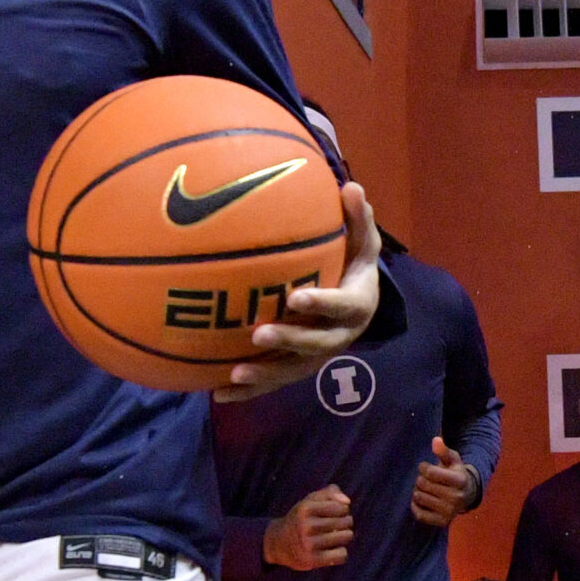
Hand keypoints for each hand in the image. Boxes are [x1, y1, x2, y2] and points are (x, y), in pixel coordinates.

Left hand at [217, 183, 381, 400]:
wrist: (361, 305)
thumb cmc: (355, 266)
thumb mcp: (363, 242)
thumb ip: (358, 219)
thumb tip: (351, 187)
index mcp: (356, 306)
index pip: (340, 307)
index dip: (321, 304)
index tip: (296, 298)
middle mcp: (338, 337)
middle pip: (314, 345)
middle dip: (287, 342)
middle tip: (258, 334)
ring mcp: (317, 357)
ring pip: (291, 370)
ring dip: (264, 375)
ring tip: (234, 374)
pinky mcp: (297, 368)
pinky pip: (273, 381)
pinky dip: (247, 390)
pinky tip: (216, 392)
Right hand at [264, 486, 352, 570]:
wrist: (278, 543)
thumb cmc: (300, 519)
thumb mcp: (310, 501)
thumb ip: (329, 493)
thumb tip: (347, 501)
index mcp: (306, 508)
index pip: (342, 507)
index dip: (343, 510)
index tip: (335, 514)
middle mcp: (306, 526)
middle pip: (346, 522)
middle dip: (345, 523)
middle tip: (336, 526)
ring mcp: (309, 544)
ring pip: (346, 537)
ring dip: (344, 537)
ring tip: (335, 537)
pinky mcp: (312, 560)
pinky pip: (342, 555)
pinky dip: (341, 553)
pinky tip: (332, 550)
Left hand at [409, 437, 478, 527]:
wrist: (466, 495)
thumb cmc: (455, 473)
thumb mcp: (452, 460)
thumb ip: (443, 451)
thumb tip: (436, 440)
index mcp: (460, 480)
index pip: (430, 472)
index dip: (423, 467)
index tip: (424, 467)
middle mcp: (456, 497)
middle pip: (423, 484)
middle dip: (420, 479)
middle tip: (425, 479)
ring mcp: (450, 511)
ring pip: (419, 497)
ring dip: (417, 491)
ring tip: (425, 488)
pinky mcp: (442, 522)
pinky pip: (419, 514)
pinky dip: (416, 505)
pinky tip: (420, 500)